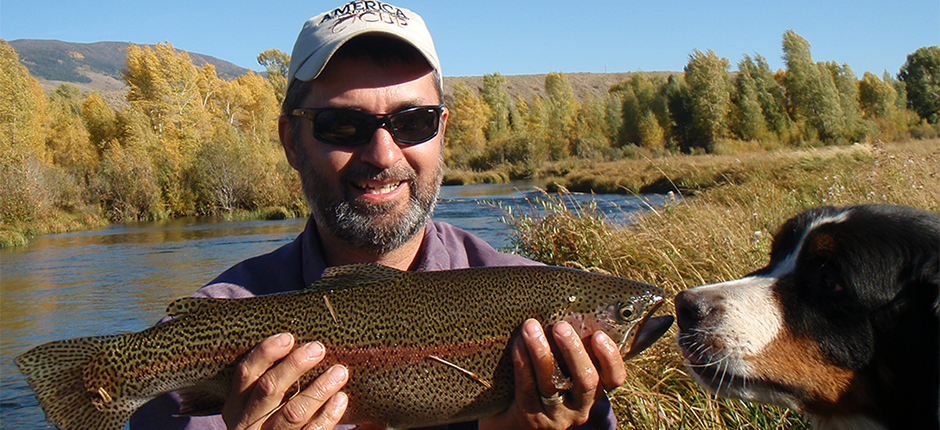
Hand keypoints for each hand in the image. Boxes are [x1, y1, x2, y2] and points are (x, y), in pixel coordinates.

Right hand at [222, 333, 348, 429]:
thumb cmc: (264, 425)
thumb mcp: (253, 409)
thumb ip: (267, 385)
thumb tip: (299, 347)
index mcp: (236, 406)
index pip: (246, 373)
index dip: (265, 353)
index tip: (288, 338)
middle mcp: (247, 423)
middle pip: (269, 388)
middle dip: (294, 365)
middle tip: (318, 348)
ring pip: (293, 412)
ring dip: (318, 388)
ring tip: (339, 372)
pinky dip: (327, 415)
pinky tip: (340, 399)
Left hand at [479, 319, 626, 429]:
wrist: (512, 418)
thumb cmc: (543, 377)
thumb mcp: (563, 364)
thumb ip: (574, 340)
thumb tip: (580, 292)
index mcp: (594, 389)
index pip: (615, 378)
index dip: (610, 358)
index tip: (599, 336)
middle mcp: (580, 406)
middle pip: (585, 381)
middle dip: (573, 351)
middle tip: (560, 326)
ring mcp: (555, 415)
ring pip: (552, 383)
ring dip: (541, 352)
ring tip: (530, 326)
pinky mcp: (530, 417)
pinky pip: (527, 387)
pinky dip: (522, 363)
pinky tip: (517, 344)